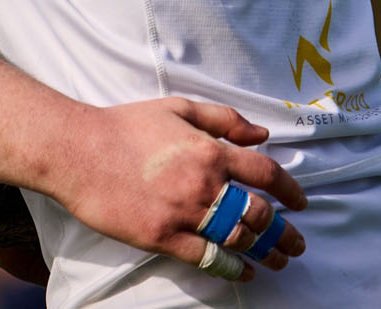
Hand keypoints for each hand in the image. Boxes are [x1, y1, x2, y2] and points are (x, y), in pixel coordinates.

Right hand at [47, 98, 305, 280]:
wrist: (79, 150)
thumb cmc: (125, 125)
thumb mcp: (178, 108)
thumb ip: (223, 119)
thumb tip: (262, 134)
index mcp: (209, 150)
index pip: (265, 173)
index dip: (290, 190)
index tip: (301, 202)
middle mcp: (203, 184)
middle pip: (259, 214)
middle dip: (285, 232)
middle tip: (297, 243)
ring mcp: (183, 213)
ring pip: (239, 238)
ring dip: (265, 252)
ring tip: (278, 261)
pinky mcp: (162, 237)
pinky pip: (206, 258)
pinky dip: (230, 267)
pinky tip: (242, 271)